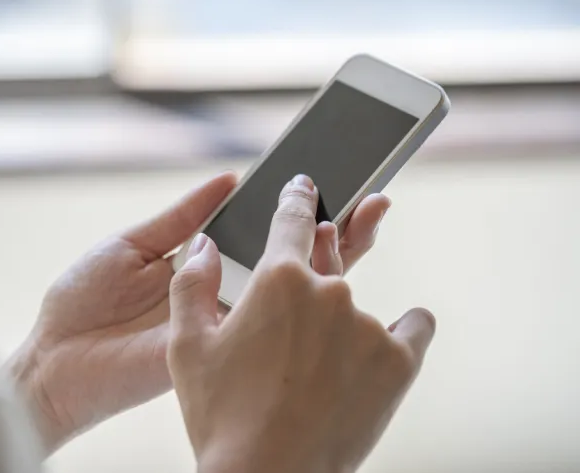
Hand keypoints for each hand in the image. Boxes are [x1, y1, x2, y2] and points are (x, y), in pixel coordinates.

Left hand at [7, 173, 389, 454]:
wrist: (55, 357)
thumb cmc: (83, 300)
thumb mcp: (134, 243)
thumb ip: (184, 217)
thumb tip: (230, 180)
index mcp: (201, 264)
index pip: (258, 232)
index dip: (292, 209)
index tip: (326, 178)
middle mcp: (223, 292)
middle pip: (289, 259)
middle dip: (333, 228)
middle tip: (371, 195)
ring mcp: (228, 321)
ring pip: (294, 291)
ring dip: (334, 256)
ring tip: (368, 215)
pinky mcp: (222, 347)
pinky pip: (268, 321)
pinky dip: (303, 296)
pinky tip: (329, 261)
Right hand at [168, 175, 434, 472]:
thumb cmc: (222, 416)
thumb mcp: (186, 347)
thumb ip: (191, 283)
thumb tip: (202, 244)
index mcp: (278, 278)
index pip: (293, 218)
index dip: (298, 197)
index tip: (306, 185)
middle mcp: (331, 291)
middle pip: (329, 258)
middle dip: (315, 262)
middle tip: (299, 293)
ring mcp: (369, 325)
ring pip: (357, 306)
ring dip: (340, 321)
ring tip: (315, 366)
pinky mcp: (400, 361)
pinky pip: (415, 326)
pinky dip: (403, 330)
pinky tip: (388, 340)